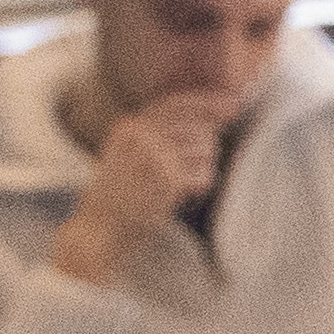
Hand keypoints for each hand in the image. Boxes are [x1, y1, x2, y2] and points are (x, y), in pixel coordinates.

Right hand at [59, 89, 230, 295]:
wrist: (99, 230)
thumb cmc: (120, 194)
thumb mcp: (129, 152)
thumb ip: (161, 132)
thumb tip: (214, 116)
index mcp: (128, 127)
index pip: (177, 104)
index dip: (208, 102)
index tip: (234, 104)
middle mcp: (141, 136)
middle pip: (199, 126)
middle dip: (206, 145)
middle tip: (190, 166)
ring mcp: (155, 156)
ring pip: (207, 148)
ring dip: (203, 166)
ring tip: (181, 183)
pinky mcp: (169, 180)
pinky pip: (206, 174)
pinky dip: (201, 185)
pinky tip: (185, 194)